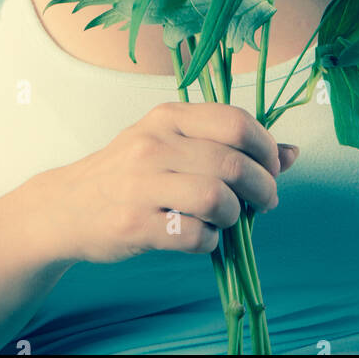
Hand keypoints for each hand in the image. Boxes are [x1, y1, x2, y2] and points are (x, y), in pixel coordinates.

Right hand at [52, 101, 299, 264]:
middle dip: (263, 188)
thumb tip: (292, 154)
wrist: (66, 206)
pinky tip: (203, 237)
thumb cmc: (128, 172)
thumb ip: (228, 144)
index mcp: (168, 116)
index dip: (266, 148)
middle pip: (233, 163)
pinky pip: (195, 235)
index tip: (272, 167)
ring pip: (217, 198)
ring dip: (235, 215)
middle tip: (265, 201)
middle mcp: (155, 143)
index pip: (235, 121)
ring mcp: (142, 184)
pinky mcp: (135, 224)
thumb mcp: (172, 143)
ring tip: (228, 220)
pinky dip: (210, 241)